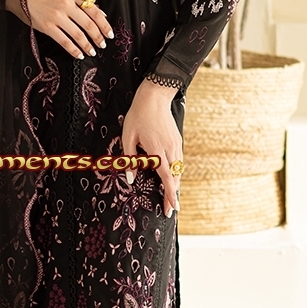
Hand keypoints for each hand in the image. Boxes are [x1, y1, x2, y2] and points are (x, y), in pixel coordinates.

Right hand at [16, 0, 113, 57]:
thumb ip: (82, 1)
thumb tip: (100, 13)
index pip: (94, 11)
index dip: (104, 25)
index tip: (109, 34)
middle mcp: (66, 5)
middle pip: (88, 24)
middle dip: (98, 37)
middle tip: (102, 45)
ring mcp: (57, 17)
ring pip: (78, 35)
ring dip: (87, 45)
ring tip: (92, 52)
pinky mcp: (47, 27)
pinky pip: (64, 41)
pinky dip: (73, 50)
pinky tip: (79, 54)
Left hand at [121, 78, 182, 215]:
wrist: (155, 98)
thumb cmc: (138, 116)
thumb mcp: (128, 137)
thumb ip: (129, 159)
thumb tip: (130, 179)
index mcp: (157, 150)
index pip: (166, 178)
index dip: (170, 195)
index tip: (172, 208)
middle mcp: (170, 150)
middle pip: (175, 178)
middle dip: (173, 195)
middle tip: (170, 209)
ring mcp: (176, 145)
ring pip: (178, 171)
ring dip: (176, 185)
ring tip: (171, 197)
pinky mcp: (178, 141)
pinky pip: (178, 162)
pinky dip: (176, 173)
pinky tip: (172, 179)